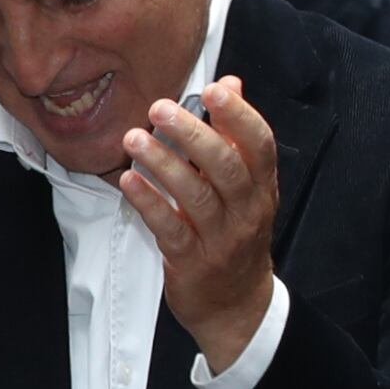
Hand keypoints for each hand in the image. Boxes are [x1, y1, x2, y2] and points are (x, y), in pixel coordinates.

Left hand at [118, 75, 280, 373]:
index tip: (213, 90)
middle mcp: (246, 210)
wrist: (236, 305)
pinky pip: (170, 228)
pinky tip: (128, 180)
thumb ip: (234, 135)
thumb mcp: (244, 187)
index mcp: (260, 187)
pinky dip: (148, 202)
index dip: (239, 115)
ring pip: (195, 195)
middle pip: (225, 166)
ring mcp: (220, 238)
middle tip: (159, 108)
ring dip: (162, 163)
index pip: (259, 145)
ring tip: (133, 139)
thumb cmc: (234, 235)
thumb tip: (230, 83)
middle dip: (193, 134)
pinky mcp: (191, 261)